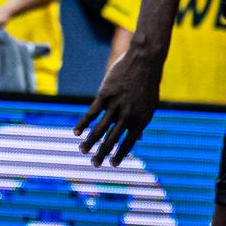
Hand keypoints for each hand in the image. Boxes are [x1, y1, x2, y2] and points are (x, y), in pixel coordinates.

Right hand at [76, 42, 166, 165]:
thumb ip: (140, 122)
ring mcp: (115, 105)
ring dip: (90, 142)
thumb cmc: (148, 83)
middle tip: (95, 164)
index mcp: (141, 121)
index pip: (128, 143)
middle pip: (112, 139)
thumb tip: (138, 139)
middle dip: (102, 154)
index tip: (112, 164)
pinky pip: (91, 113)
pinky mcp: (105, 95)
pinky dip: (83, 124)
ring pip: (99, 129)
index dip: (119, 155)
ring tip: (83, 151)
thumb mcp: (149, 105)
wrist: (145, 60)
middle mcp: (128, 116)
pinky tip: (76, 132)